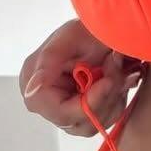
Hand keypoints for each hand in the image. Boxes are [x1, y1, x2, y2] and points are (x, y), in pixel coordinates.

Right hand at [18, 18, 143, 135]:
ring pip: (95, 123)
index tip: (108, 82)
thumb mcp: (69, 36)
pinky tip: (118, 77)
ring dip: (114, 96)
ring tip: (119, 68)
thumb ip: (50, 60)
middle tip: (118, 68)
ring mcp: (66, 110)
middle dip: (105, 96)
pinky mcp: (83, 113)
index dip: (88, 103)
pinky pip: (104, 118)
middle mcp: (48, 104)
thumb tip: (31, 89)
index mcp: (35, 86)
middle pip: (80, 121)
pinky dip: (117, 98)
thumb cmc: (84, 28)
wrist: (104, 28)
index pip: (60, 112)